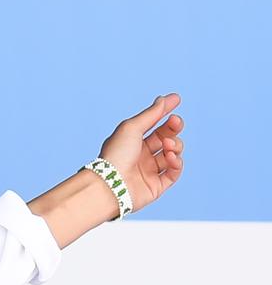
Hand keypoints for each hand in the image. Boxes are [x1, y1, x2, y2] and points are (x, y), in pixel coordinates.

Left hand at [97, 92, 185, 213]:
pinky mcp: (156, 186)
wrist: (109, 184)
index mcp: (131, 142)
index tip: (176, 100)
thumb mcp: (132, 128)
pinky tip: (171, 156)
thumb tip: (166, 98)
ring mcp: (149, 171)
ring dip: (175, 146)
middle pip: (165, 138)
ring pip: (172, 154)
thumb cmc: (115, 154)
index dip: (165, 113)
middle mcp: (140, 156)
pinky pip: (174, 172)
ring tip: (168, 144)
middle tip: (176, 122)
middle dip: (173, 129)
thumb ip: (151, 114)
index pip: (153, 125)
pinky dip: (176, 162)